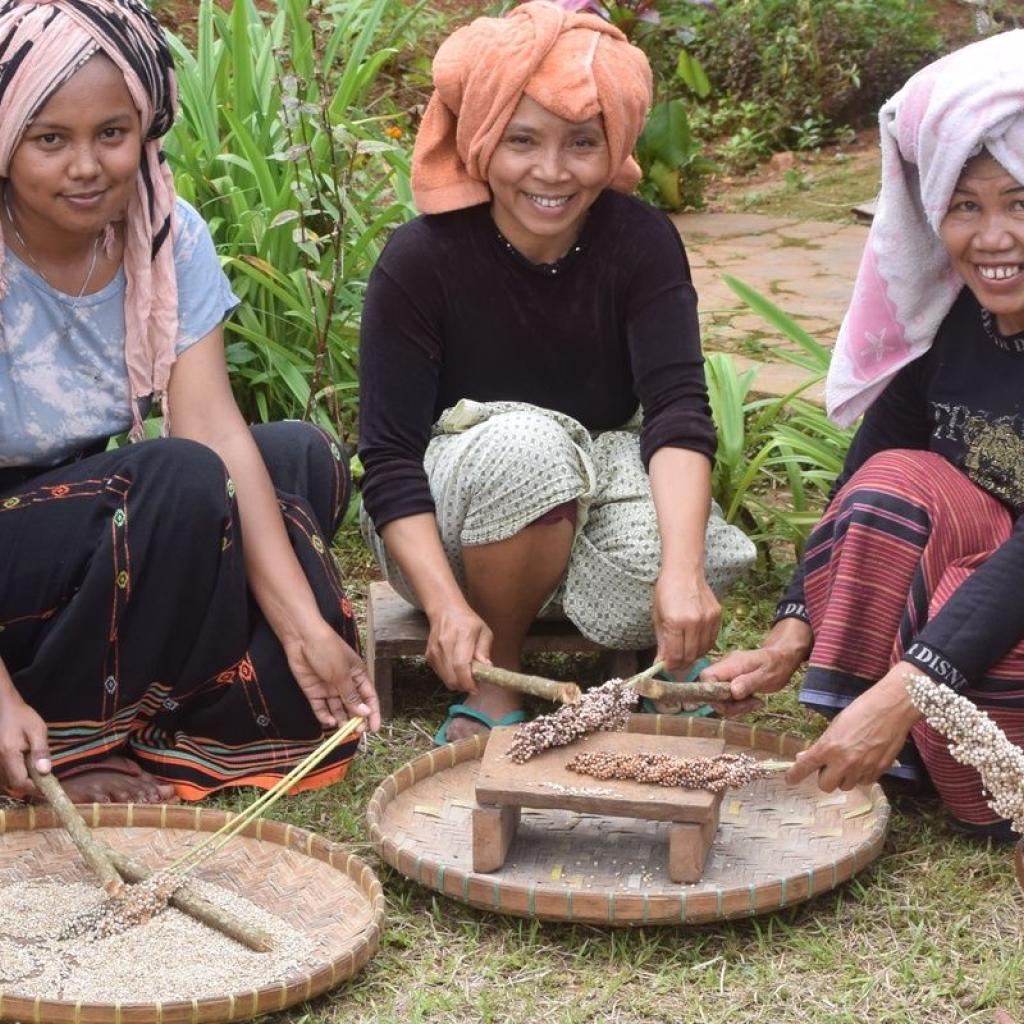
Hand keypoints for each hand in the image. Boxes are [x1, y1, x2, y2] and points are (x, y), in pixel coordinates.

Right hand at [0, 693, 49, 796]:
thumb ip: (41, 751)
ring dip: (21, 781)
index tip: (47, 787)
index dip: (34, 788)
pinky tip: (24, 767)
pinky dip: (14, 775)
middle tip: (44, 780)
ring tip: (35, 772)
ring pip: (6, 782)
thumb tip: (45, 771)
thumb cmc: (22, 717)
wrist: (3, 708)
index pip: (20, 782)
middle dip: (29, 786)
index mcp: (9, 754)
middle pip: (12, 785)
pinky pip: (3, 775)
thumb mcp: (37, 730)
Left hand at [283, 619, 380, 731]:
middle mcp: (344, 683)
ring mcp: (329, 688)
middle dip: (356, 719)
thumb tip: (365, 712)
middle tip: (357, 732)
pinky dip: (325, 716)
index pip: (369, 697)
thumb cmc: (328, 650)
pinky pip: (321, 707)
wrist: (301, 638)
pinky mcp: (314, 691)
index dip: (373, 713)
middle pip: (353, 705)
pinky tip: (329, 722)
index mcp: (357, 675)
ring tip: (343, 730)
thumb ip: (351, 695)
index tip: (374, 729)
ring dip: (342, 720)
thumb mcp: (342, 673)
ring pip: (338, 709)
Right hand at [425, 601, 492, 691]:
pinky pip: (440, 675)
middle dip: (465, 686)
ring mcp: (434, 651)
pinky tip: (456, 668)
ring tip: (466, 674)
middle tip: (474, 683)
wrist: (445, 612)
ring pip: (446, 679)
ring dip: (458, 683)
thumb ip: (484, 651)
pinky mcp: (428, 656)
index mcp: (462, 635)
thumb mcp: (484, 632)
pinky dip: (450, 677)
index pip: (461, 666)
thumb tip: (487, 668)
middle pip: (452, 677)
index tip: (477, 688)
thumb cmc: (468, 622)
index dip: (469, 682)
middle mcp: (445, 644)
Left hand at [653, 571, 720, 671]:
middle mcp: (694, 622)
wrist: (684, 572)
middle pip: (690, 655)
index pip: (675, 655)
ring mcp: (708, 619)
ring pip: (703, 650)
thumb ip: (662, 641)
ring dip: (693, 657)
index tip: (666, 668)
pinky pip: (711, 640)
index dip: (670, 665)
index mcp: (675, 621)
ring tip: (684, 654)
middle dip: (681, 664)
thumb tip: (661, 662)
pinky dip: (703, 646)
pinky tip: (695, 644)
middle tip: (675, 665)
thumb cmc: (666, 592)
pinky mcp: (718, 616)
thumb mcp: (657, 616)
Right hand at [701, 618, 812, 715]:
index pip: (706, 677)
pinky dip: (738, 704)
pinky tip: (754, 701)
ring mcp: (727, 675)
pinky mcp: (731, 682)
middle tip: (749, 705)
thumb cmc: (776, 664)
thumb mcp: (766, 675)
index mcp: (730, 664)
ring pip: (719, 697)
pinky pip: (727, 697)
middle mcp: (724, 668)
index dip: (711, 692)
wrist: (782, 658)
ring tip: (755, 703)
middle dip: (728, 704)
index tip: (731, 700)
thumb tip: (733, 691)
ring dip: (735, 706)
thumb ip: (749, 682)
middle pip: (711, 691)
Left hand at [786, 661, 922, 791]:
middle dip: (825, 777)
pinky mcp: (878, 772)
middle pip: (825, 786)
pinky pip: (864, 782)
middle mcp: (843, 762)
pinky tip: (864, 761)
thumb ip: (822, 745)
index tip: (790, 780)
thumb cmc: (860, 711)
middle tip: (829, 765)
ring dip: (844, 777)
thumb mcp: (835, 725)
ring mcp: (862, 769)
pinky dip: (861, 776)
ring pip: (846, 786)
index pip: (805, 767)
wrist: (890, 709)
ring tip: (850, 760)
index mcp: (828, 747)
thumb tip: (806, 757)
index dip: (795, 775)